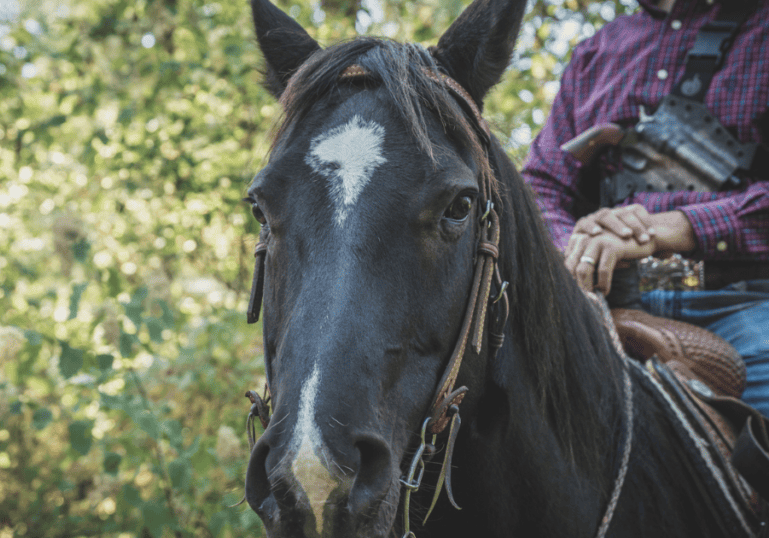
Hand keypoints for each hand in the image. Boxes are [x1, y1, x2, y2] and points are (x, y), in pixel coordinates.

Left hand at [564, 209, 696, 292]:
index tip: (574, 294)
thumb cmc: (620, 250)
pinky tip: (605, 291)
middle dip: (576, 286)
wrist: (644, 238)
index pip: (566, 263)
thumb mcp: (600, 257)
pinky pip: (603, 270)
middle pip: (571, 267)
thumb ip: (586, 267)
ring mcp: (596, 240)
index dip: (569, 280)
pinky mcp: (610, 246)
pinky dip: (603, 284)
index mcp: (577, 239)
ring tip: (593, 298)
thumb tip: (574, 289)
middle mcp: (583, 237)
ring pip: (583, 270)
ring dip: (587, 287)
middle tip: (582, 300)